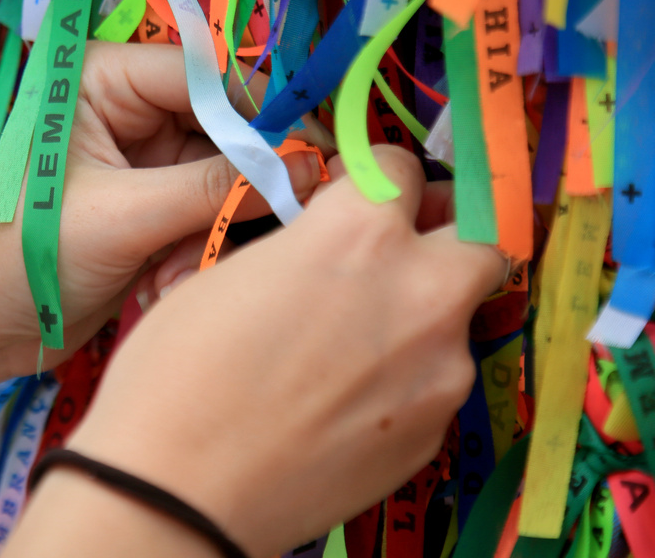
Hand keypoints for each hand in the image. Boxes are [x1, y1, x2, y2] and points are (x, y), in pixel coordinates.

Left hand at [0, 41, 331, 374]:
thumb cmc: (18, 256)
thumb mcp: (123, 217)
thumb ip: (219, 187)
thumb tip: (313, 166)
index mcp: (102, 76)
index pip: (211, 74)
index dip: (269, 113)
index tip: (322, 157)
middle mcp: (126, 106)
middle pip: (227, 125)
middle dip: (242, 185)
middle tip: (285, 226)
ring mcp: (140, 159)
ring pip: (223, 177)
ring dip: (214, 230)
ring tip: (181, 275)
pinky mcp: (148, 206)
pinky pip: (205, 214)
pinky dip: (198, 251)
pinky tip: (166, 286)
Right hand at [61, 145, 506, 556]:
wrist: (175, 489)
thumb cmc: (176, 370)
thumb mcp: (230, 272)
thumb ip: (305, 245)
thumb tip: (328, 245)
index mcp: (357, 234)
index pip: (402, 169)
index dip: (378, 176)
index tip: (361, 192)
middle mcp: (419, 292)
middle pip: (484, 235)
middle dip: (449, 233)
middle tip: (403, 250)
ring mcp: (438, 370)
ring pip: (455, 318)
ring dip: (419, 316)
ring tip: (348, 349)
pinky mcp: (434, 435)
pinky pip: (432, 384)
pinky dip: (402, 380)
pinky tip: (340, 402)